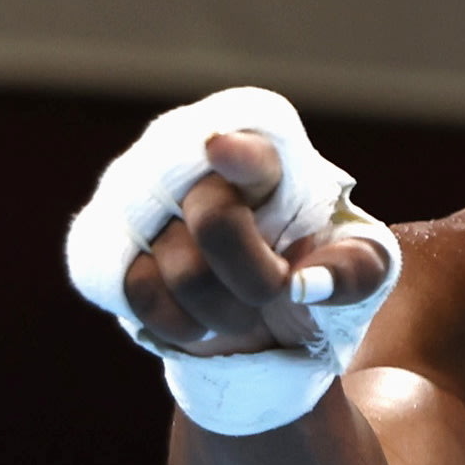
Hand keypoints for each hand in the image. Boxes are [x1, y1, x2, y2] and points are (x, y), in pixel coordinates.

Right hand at [120, 132, 390, 355]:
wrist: (260, 304)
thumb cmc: (314, 264)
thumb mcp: (361, 266)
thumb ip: (353, 269)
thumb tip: (307, 285)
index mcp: (259, 144)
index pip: (246, 141)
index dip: (235, 151)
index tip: (221, 149)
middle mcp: (188, 154)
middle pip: (216, 220)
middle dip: (257, 277)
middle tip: (273, 291)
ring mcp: (138, 194)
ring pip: (181, 268)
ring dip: (225, 310)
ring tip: (242, 306)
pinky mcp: (103, 241)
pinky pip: (138, 292)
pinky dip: (181, 322)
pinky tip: (200, 319)